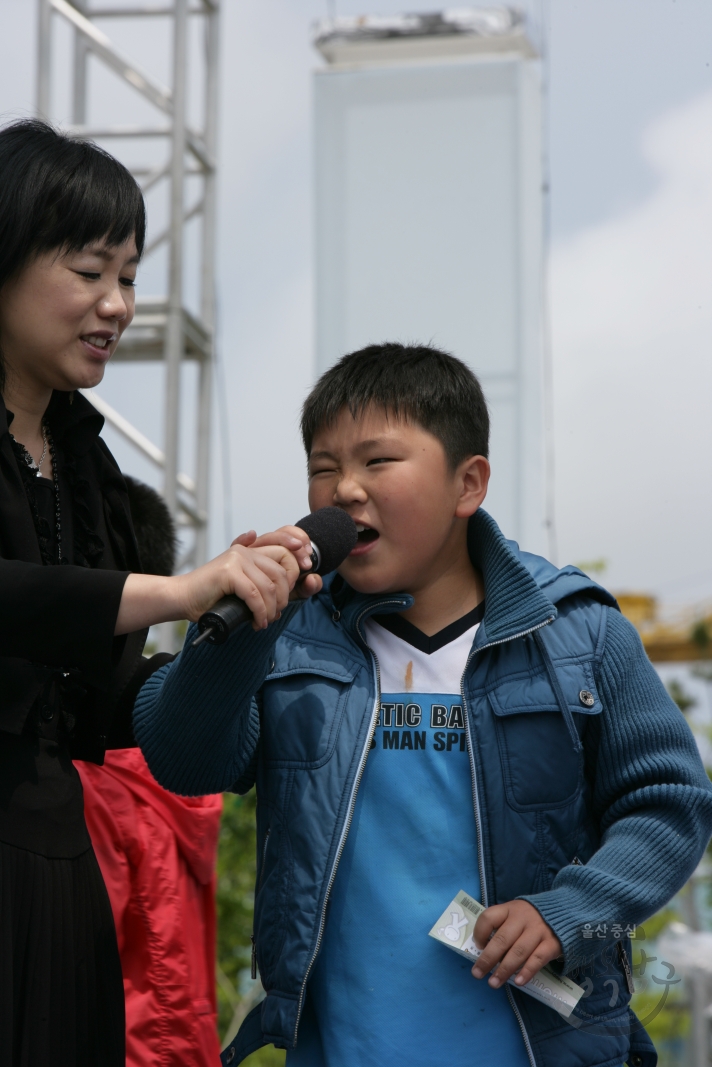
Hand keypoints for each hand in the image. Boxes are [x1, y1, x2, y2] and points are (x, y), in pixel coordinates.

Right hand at [176, 539, 303, 629]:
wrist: (182, 598)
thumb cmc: (211, 597)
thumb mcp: (241, 588)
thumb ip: (260, 583)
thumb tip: (286, 593)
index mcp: (250, 550)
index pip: (285, 553)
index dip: (295, 573)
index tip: (289, 597)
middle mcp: (244, 551)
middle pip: (282, 572)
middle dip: (283, 598)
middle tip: (275, 614)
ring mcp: (236, 559)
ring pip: (269, 586)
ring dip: (271, 609)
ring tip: (264, 621)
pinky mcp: (228, 572)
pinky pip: (254, 595)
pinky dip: (260, 612)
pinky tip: (258, 622)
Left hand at [471, 900, 561, 988]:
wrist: (564, 914)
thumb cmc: (530, 919)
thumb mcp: (515, 915)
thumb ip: (502, 928)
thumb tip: (484, 951)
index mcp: (510, 909)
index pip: (489, 917)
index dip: (480, 932)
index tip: (478, 946)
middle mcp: (522, 918)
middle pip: (502, 939)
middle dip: (488, 959)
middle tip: (477, 974)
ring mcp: (538, 930)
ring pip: (518, 951)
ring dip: (504, 969)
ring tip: (494, 983)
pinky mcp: (552, 943)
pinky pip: (537, 959)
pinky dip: (527, 971)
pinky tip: (518, 982)